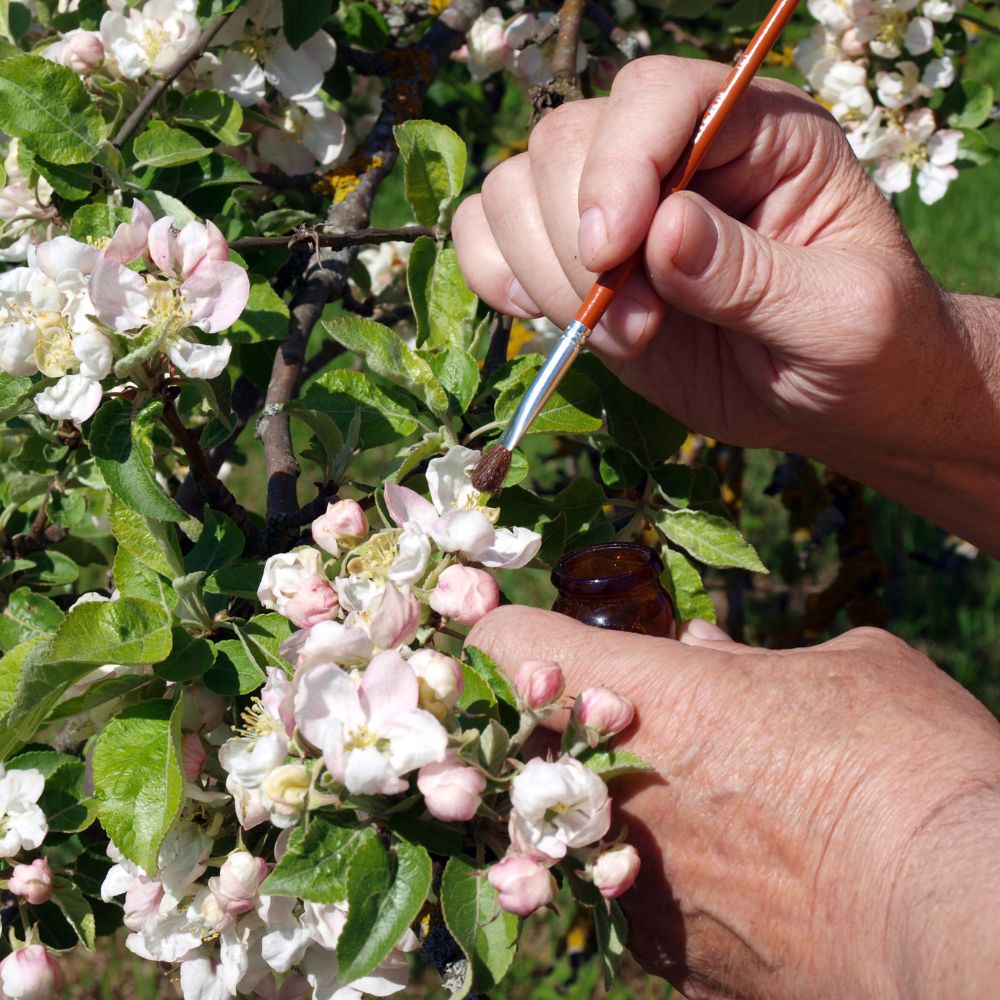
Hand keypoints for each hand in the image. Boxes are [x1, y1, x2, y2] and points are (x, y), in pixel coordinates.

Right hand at [453, 55, 961, 463]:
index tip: (613, 254)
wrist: (838, 402)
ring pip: (515, 190)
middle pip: (565, 141)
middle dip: (578, 245)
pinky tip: (551, 321)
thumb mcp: (842, 315)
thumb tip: (662, 233)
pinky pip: (491, 239)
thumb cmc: (867, 348)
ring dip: (544, 273)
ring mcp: (617, 213)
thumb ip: (754, 274)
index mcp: (758, 132)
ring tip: (619, 338)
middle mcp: (676, 157)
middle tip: (638, 327)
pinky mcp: (578, 269)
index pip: (655, 96)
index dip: (619, 164)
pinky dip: (498, 278)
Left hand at [467, 607, 999, 999]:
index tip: (532, 637)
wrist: (967, 923)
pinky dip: (663, 879)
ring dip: (611, 806)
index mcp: (646, 697)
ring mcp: (634, 891)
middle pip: (518, 746)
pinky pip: (635, 903)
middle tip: (617, 721)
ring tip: (705, 804)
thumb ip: (752, 659)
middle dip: (552, 728)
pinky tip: (736, 872)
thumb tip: (705, 651)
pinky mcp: (670, 964)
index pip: (503, 646)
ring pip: (571, 829)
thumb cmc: (911, 768)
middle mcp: (613, 796)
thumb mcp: (846, 671)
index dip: (509, 631)